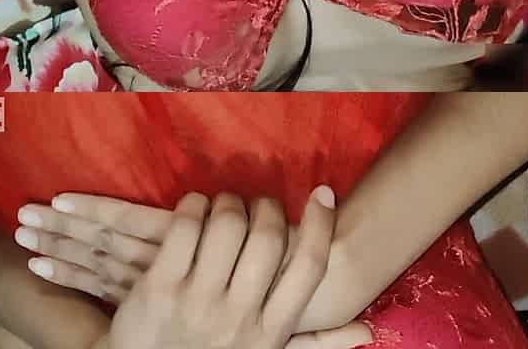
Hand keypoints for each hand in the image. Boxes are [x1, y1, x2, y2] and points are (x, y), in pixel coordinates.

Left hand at [16, 190, 371, 348]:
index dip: (321, 225)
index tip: (323, 194)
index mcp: (272, 331)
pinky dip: (194, 206)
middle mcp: (240, 315)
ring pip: (228, 225)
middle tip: (258, 206)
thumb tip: (368, 332)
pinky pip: (185, 227)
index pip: (309, 269)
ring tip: (225, 208)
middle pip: (269, 238)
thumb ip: (315, 344)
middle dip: (267, 207)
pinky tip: (195, 210)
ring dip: (229, 203)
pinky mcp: (159, 286)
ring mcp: (198, 300)